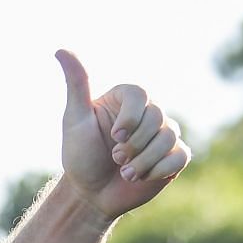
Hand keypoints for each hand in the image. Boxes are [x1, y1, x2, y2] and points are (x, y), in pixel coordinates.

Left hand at [56, 50, 188, 221]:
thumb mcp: (74, 119)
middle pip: (157, 119)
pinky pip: (180, 156)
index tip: (114, 136)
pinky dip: (158, 170)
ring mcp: (163, 133)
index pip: (140, 96)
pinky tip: (140, 178)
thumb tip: (61, 49)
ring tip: (124, 172)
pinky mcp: (173, 156)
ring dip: (142, 162)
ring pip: (168, 139)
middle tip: (114, 158)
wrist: (90, 193)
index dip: (130, 118)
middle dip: (133, 145)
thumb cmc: (79, 155)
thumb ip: (76, 85)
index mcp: (126, 99)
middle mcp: (148, 112)